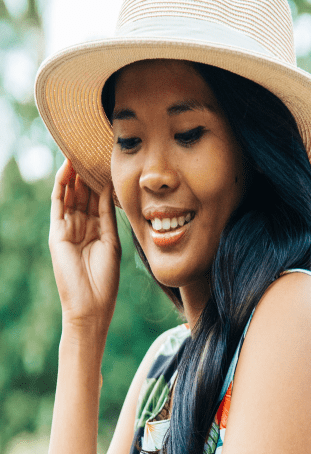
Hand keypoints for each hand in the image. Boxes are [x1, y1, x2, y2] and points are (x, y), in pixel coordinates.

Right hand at [49, 159, 121, 343]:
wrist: (91, 305)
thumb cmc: (105, 279)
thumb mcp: (111, 241)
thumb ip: (108, 215)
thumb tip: (110, 189)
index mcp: (96, 229)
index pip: (97, 198)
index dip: (102, 179)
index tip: (110, 160)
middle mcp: (80, 225)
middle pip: (83, 192)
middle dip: (88, 171)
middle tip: (94, 148)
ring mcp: (67, 228)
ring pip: (70, 194)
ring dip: (74, 173)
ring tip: (80, 150)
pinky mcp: (56, 232)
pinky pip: (58, 203)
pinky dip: (62, 185)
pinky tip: (68, 168)